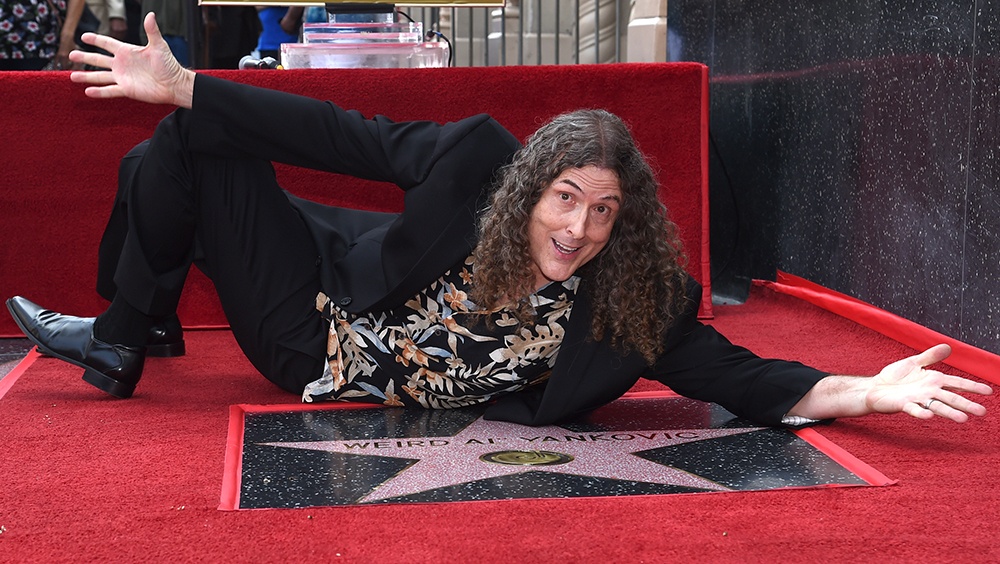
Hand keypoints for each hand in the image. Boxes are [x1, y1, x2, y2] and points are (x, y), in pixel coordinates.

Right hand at [67, 12, 194, 107]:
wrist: (174, 84)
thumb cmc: (169, 65)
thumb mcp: (159, 46)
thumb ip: (152, 31)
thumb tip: (150, 15)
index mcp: (127, 52)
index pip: (107, 43)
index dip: (95, 39)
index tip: (83, 36)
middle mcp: (122, 64)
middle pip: (99, 60)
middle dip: (85, 57)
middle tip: (71, 54)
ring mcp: (123, 77)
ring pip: (100, 76)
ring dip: (86, 76)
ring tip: (72, 75)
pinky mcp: (126, 89)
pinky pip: (110, 90)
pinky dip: (99, 91)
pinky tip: (87, 91)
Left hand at [865, 344, 992, 421]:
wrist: (875, 387)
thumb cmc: (895, 376)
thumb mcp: (914, 362)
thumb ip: (930, 356)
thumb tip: (948, 346)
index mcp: (933, 380)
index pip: (956, 383)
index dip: (972, 387)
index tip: (988, 391)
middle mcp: (929, 392)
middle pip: (951, 398)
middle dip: (966, 404)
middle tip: (982, 412)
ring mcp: (917, 399)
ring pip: (937, 406)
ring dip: (949, 412)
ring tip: (963, 419)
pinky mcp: (904, 405)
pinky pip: (914, 409)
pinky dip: (921, 412)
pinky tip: (928, 415)